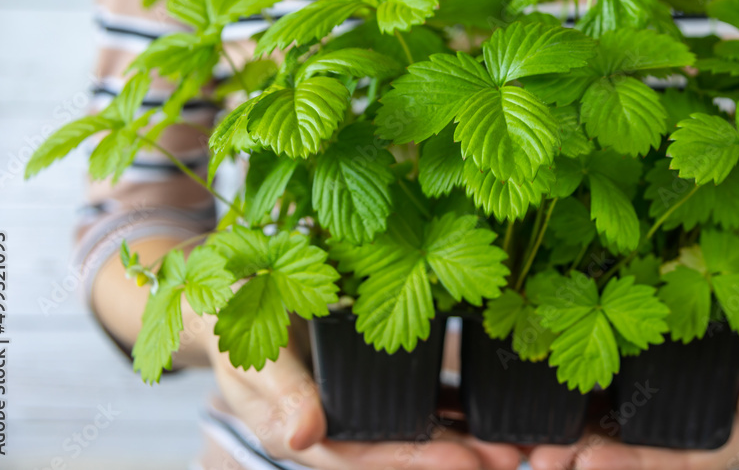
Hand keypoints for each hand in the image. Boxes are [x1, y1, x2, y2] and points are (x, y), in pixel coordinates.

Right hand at [206, 330, 522, 469]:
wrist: (228, 286)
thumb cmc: (230, 317)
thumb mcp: (246, 347)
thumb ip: (278, 389)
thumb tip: (306, 433)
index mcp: (299, 428)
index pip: (365, 456)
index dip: (416, 460)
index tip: (467, 461)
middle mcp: (330, 424)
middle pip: (398, 451)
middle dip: (454, 456)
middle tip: (510, 456)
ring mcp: (350, 402)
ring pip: (410, 429)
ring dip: (459, 436)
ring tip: (510, 440)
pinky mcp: (365, 378)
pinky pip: (410, 397)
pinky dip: (445, 405)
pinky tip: (482, 406)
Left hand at [527, 322, 738, 469]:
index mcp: (723, 442)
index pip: (674, 462)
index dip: (633, 464)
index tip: (591, 461)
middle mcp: (684, 440)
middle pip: (632, 458)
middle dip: (587, 461)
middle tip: (542, 460)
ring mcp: (658, 422)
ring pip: (609, 438)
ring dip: (569, 445)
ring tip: (525, 447)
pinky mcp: (638, 396)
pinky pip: (602, 408)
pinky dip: (570, 413)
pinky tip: (533, 411)